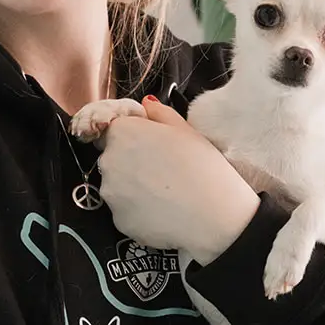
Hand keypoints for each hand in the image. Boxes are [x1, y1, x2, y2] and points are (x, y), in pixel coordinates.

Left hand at [95, 98, 258, 263]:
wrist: (215, 217)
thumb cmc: (204, 170)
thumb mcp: (187, 130)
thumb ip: (160, 113)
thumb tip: (147, 105)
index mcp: (124, 133)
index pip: (115, 130)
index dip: (134, 137)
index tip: (151, 146)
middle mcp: (109, 161)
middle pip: (114, 158)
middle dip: (132, 162)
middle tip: (163, 170)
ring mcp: (111, 193)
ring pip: (118, 186)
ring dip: (134, 188)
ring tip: (166, 192)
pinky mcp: (118, 220)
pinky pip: (125, 211)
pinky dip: (139, 211)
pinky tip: (164, 210)